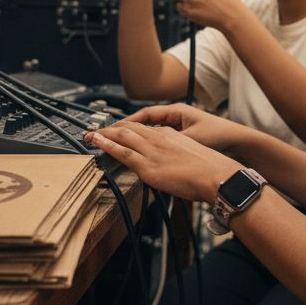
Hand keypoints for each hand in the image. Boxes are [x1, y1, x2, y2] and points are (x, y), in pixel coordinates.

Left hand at [86, 122, 237, 202]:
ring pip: (122, 136)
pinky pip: (122, 152)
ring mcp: (152, 151)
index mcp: (171, 135)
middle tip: (96, 130)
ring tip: (89, 134)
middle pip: (129, 128)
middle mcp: (159, 138)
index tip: (120, 131)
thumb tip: (171, 169)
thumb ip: (177, 159)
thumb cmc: (210, 172)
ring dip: (104, 134)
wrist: (216, 176)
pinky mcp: (147, 165)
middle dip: (111, 128)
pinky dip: (106, 145)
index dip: (128, 129)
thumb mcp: (192, 157)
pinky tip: (96, 141)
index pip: (144, 129)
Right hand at [121, 103, 252, 153]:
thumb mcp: (191, 138)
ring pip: (153, 133)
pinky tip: (146, 157)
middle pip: (146, 123)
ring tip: (121, 147)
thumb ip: (169, 143)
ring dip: (138, 139)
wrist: (241, 146)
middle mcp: (177, 119)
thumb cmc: (220, 137)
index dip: (126, 123)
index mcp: (176, 112)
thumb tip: (148, 148)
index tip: (111, 131)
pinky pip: (162, 142)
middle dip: (127, 130)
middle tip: (109, 137)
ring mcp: (181, 130)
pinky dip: (152, 147)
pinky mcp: (186, 141)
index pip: (145, 115)